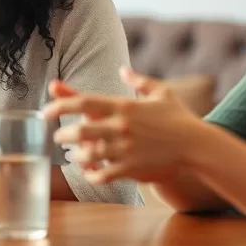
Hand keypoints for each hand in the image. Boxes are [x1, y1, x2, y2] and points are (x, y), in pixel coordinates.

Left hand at [42, 68, 204, 183]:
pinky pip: (105, 174)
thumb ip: (139, 80)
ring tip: (73, 156)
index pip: (85, 102)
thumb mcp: (161, 92)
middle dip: (63, 135)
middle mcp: (122, 127)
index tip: (46, 109)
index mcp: (124, 106)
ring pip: (90, 154)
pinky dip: (94, 175)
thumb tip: (122, 69)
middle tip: (57, 137)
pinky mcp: (133, 168)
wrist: (198, 145)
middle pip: (81, 130)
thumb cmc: (179, 118)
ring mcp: (126, 148)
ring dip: (77, 156)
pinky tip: (91, 174)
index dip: (61, 104)